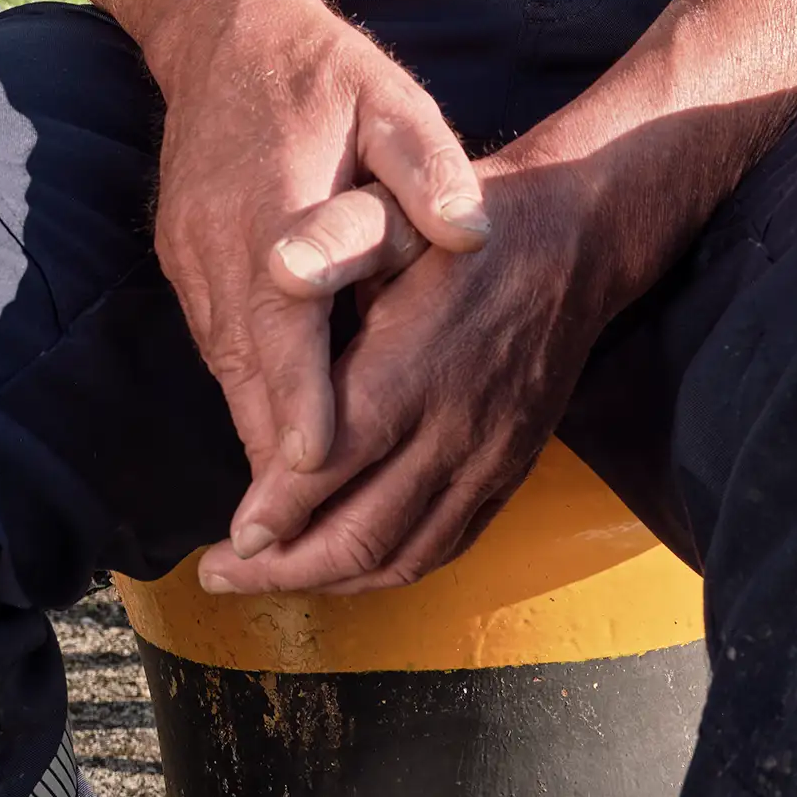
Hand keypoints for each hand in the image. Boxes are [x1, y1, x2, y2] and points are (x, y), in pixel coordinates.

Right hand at [147, 0, 492, 513]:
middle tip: (303, 532)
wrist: (218, 24)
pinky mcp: (182, 257)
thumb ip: (428, 167)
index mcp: (270, 209)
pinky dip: (245, 394)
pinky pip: (215, 344)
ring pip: (224, 366)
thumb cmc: (320, 70)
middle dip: (272, 453)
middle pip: (245, 369)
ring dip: (256, 433)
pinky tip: (276, 437)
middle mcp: (218, 244)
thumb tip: (471, 229)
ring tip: (293, 513)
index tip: (317, 467)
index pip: (283, 325)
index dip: (299, 400)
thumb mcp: (388, 99)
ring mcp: (191, 254)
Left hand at [197, 157, 610, 595]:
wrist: (572, 239)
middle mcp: (452, 425)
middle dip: (283, 568)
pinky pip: (448, 546)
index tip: (228, 537)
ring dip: (332, 582)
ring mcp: (488, 457)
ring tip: (272, 578)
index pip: (330, 464)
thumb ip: (333, 244)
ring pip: (403, 555)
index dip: (274, 511)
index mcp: (412, 364)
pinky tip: (347, 567)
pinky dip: (390, 571)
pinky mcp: (511, 469)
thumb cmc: (458, 223)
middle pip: (361, 533)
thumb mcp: (392, 215)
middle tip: (224, 574)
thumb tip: (276, 270)